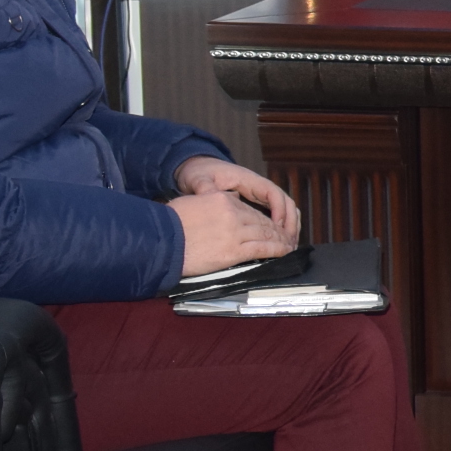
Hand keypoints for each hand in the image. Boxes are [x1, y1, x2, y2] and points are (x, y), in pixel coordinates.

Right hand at [168, 190, 297, 279]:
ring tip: (288, 244)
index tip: (268, 225)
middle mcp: (232, 213)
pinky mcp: (234, 250)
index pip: (248, 209)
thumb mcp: (191, 203)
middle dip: (275, 229)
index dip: (262, 218)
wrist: (161, 240)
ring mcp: (235, 232)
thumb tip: (215, 207)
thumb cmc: (169, 224)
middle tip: (284, 236)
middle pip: (260, 221)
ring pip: (266, 234)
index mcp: (221, 199)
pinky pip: (263, 249)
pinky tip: (285, 251)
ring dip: (280, 240)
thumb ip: (208, 204)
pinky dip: (277, 250)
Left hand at [174, 156, 300, 241]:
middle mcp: (258, 187)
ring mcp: (259, 196)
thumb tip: (209, 196)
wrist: (198, 168)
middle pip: (285, 203)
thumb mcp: (198, 178)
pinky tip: (279, 243)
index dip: (279, 209)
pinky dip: (281, 228)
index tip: (278, 226)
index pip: (273, 193)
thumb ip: (204, 188)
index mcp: (248, 180)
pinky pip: (276, 215)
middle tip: (289, 242)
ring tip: (289, 246)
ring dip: (290, 227)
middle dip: (291, 223)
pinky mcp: (256, 204)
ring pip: (285, 210)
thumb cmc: (200, 173)